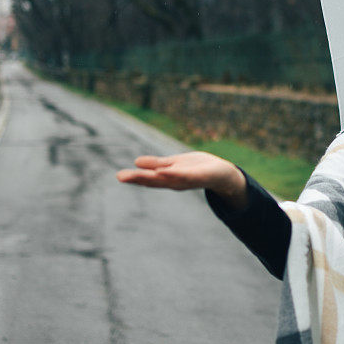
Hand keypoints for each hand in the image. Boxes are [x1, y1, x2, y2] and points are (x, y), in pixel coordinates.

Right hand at [116, 152, 247, 208]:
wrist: (223, 174)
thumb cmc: (198, 168)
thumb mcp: (175, 164)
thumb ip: (157, 164)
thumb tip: (137, 162)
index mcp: (168, 177)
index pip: (150, 178)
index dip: (135, 178)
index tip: (120, 176)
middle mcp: (175, 182)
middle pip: (154, 180)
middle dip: (138, 179)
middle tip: (121, 176)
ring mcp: (187, 181)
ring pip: (167, 179)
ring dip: (153, 177)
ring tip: (138, 174)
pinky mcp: (200, 177)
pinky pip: (186, 176)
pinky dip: (175, 175)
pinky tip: (165, 171)